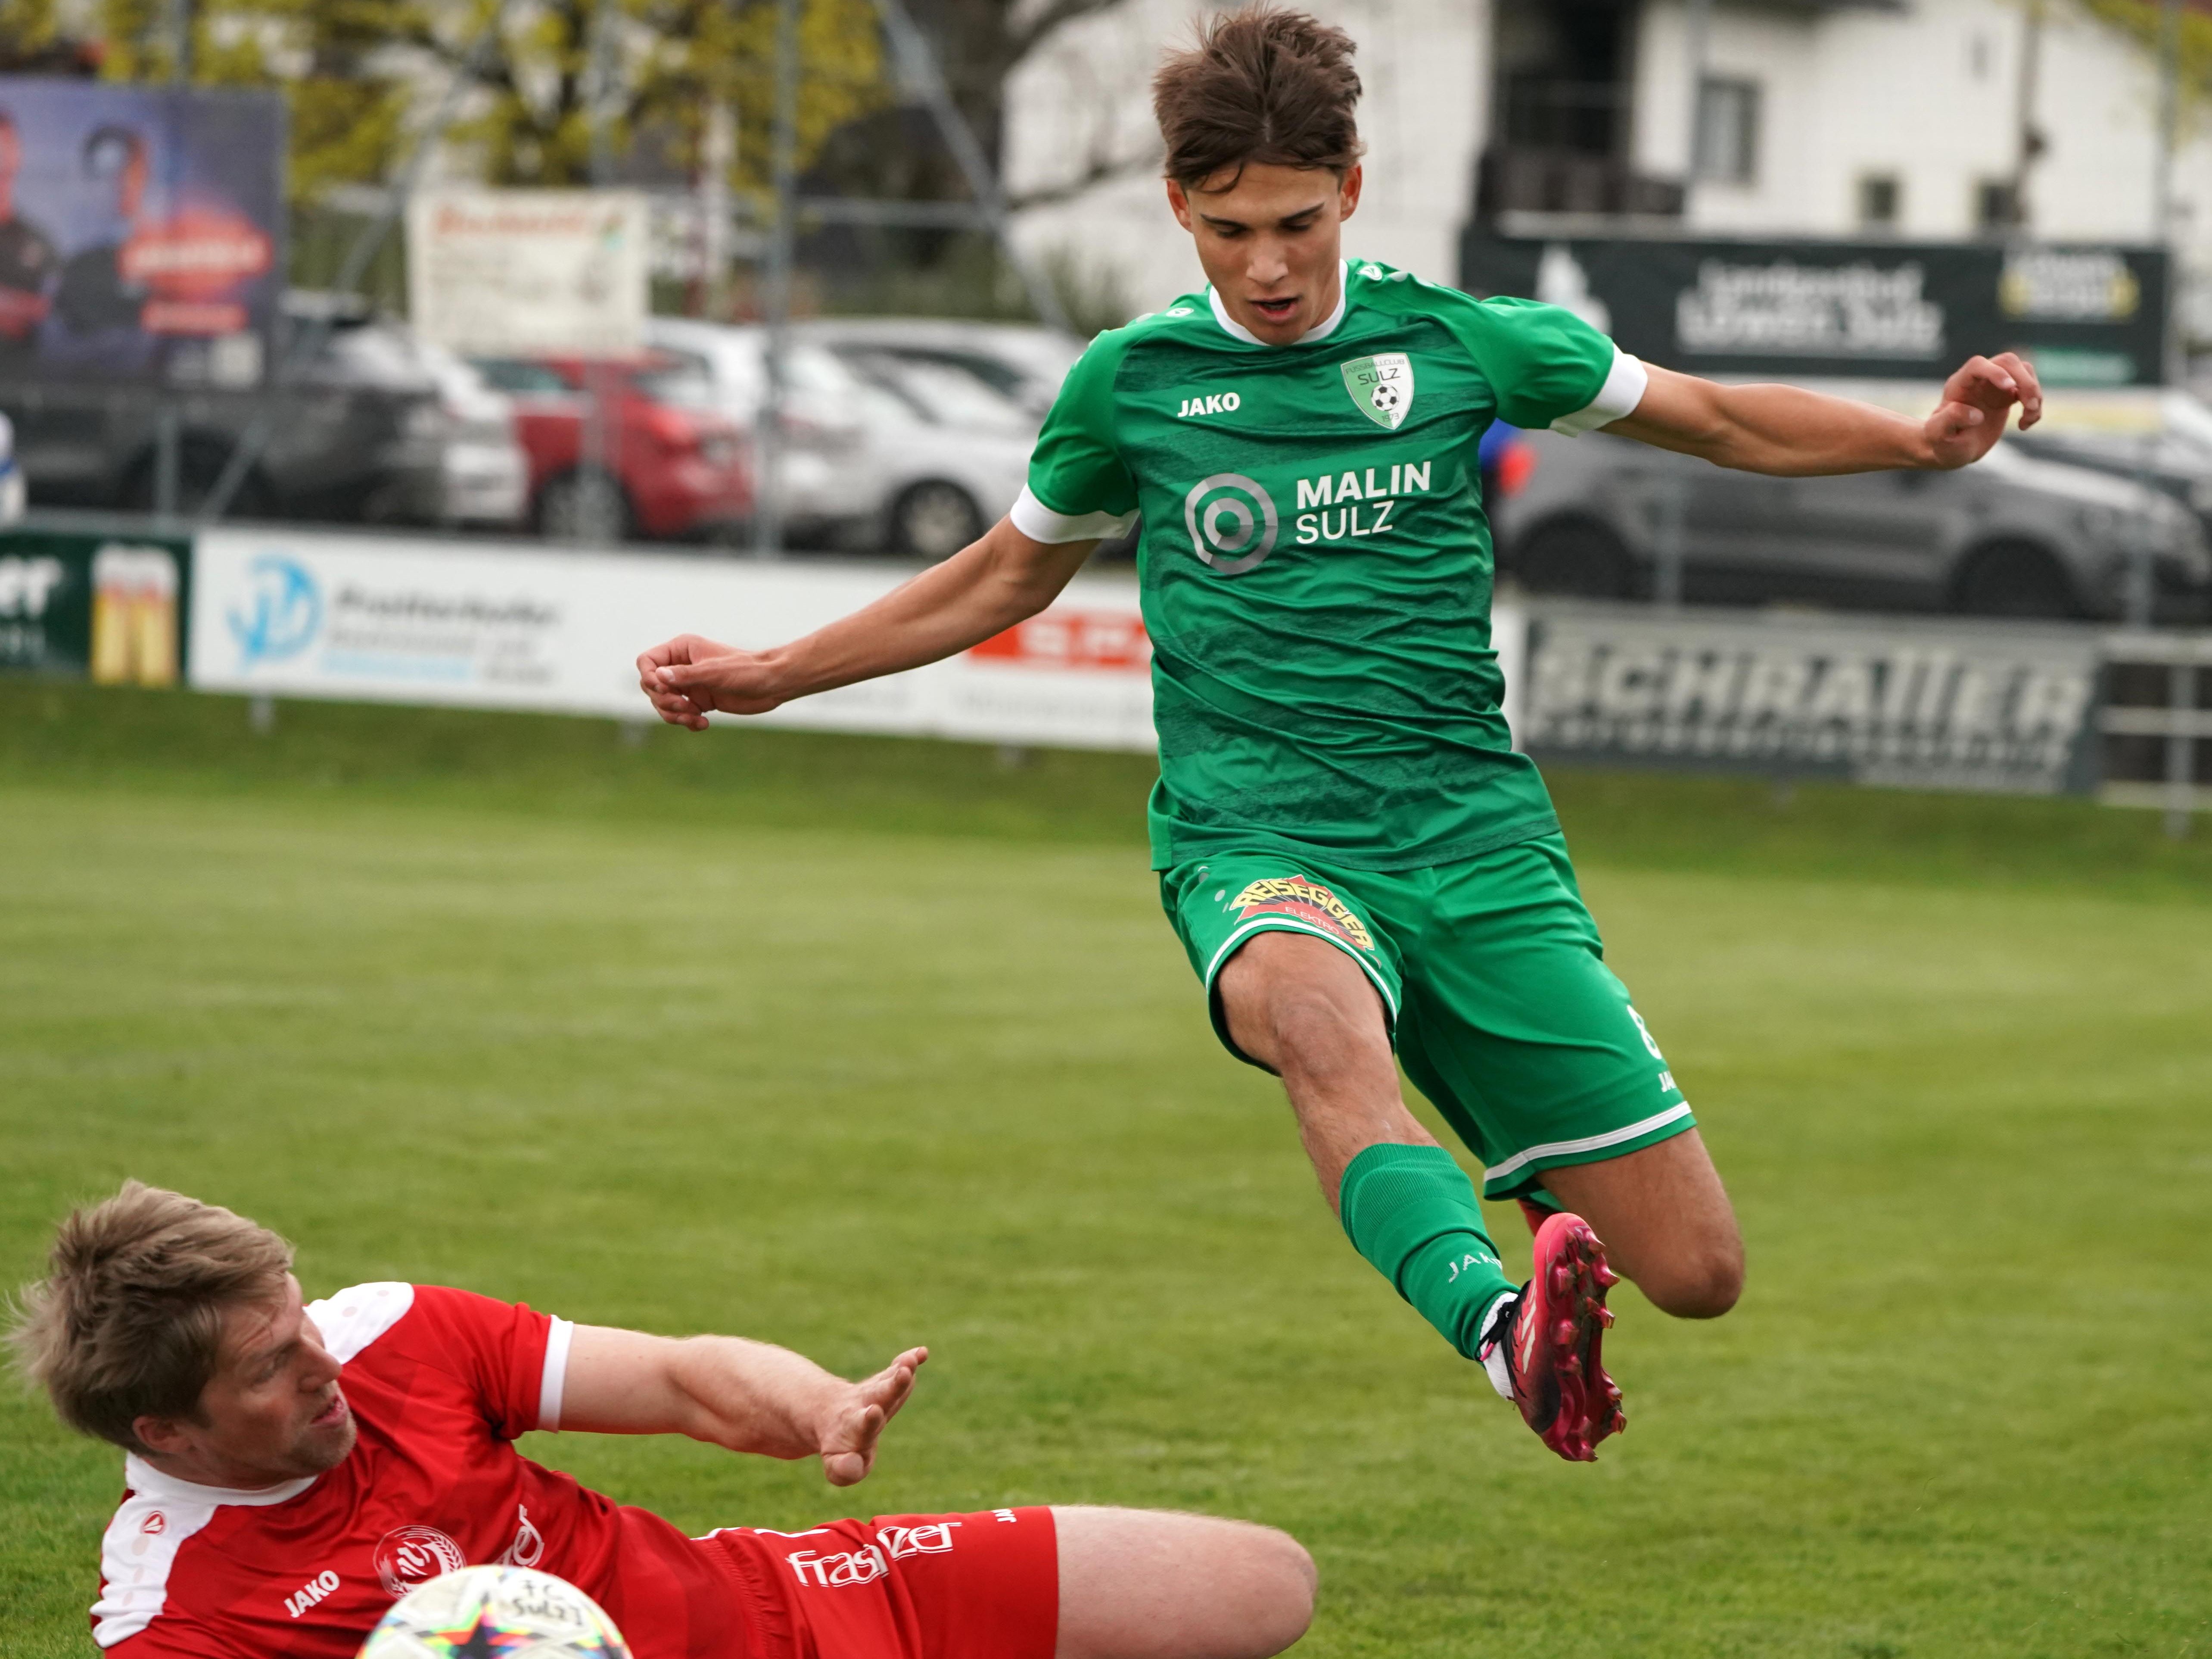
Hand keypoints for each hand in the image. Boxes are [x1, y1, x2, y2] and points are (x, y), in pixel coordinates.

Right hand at [635, 633, 786, 729]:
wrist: (772, 685)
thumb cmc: (747, 671)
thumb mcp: (715, 672)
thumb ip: (686, 675)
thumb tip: (659, 676)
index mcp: (682, 649)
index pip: (647, 661)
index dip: (649, 678)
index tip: (665, 690)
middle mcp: (682, 666)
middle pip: (651, 686)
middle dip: (664, 701)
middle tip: (686, 708)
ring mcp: (689, 685)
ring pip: (663, 703)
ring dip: (675, 715)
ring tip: (695, 718)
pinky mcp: (699, 701)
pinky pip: (680, 715)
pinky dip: (687, 722)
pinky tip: (704, 724)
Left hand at [815, 1346, 926, 1486]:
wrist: (830, 1414)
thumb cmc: (842, 1447)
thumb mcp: (837, 1466)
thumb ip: (843, 1470)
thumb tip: (852, 1466)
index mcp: (855, 1428)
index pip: (862, 1424)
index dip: (868, 1419)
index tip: (873, 1411)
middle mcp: (866, 1405)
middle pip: (881, 1394)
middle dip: (893, 1385)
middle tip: (903, 1372)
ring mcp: (876, 1391)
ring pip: (889, 1379)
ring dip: (903, 1368)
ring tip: (913, 1360)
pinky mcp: (886, 1381)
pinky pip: (898, 1368)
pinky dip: (910, 1359)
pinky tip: (922, 1352)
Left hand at [1922, 351, 2041, 468]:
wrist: (1950, 449)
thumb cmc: (1941, 442)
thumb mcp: (1939, 435)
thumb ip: (1950, 420)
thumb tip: (1976, 415)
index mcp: (1958, 385)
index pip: (1978, 365)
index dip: (1995, 372)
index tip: (2009, 388)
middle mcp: (1978, 380)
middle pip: (2007, 362)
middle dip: (2024, 381)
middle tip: (2029, 407)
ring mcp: (1994, 386)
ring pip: (2023, 372)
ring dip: (2034, 393)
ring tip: (2028, 419)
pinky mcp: (2006, 396)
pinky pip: (2029, 389)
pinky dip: (2035, 405)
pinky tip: (2025, 425)